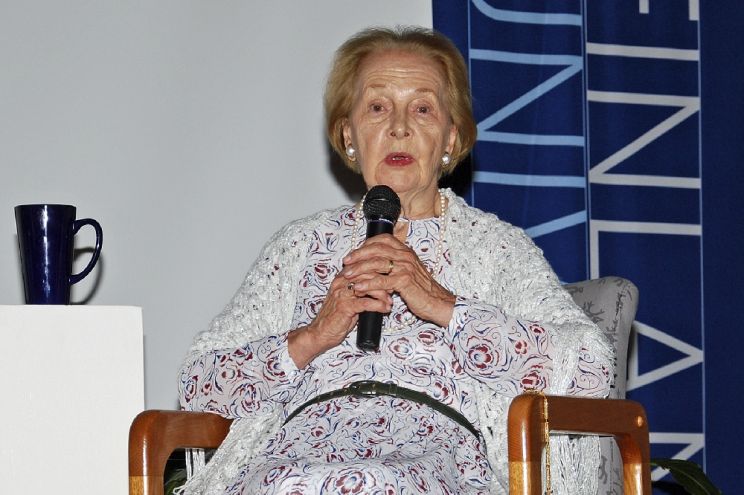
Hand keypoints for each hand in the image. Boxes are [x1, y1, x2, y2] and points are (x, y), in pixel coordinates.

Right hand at [288, 272, 391, 367]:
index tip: (390, 277)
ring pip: (368, 286)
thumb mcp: (349, 299)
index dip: (379, 270)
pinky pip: (366, 302)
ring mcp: (342, 294)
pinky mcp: (345, 306)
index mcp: (342, 278)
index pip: (363, 265)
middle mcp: (341, 282)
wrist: (320, 332)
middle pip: (368, 273)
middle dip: (383, 281)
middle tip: (394, 289)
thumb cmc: (336, 317)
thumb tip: (382, 285)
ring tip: (390, 302)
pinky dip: (379, 305)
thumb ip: (361, 289)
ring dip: (383, 294)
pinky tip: (385, 309)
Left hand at [340, 234, 454, 326]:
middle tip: (346, 262)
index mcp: (405, 251)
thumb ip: (394, 265)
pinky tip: (358, 287)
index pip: (383, 239)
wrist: (437, 302)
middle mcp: (405, 256)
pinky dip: (367, 284)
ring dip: (359, 269)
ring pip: (376, 263)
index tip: (354, 253)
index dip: (366, 244)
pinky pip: (381, 280)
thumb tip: (374, 264)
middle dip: (358, 255)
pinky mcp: (404, 281)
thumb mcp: (408, 272)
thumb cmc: (421, 290)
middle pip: (376, 249)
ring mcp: (405, 267)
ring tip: (347, 275)